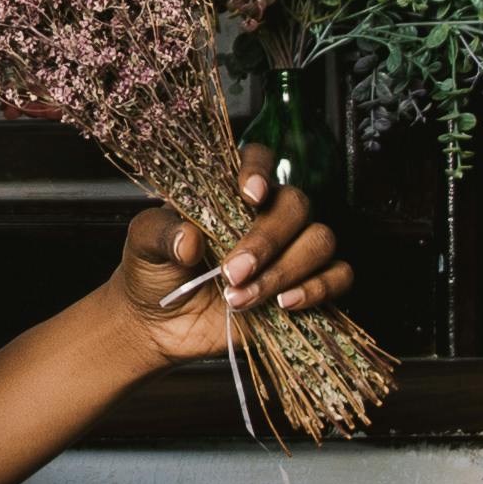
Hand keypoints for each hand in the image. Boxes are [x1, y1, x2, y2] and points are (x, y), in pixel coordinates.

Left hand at [109, 151, 354, 369]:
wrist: (158, 324)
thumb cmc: (153, 272)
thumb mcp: (144, 245)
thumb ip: (162, 233)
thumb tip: (190, 239)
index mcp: (231, 192)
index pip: (260, 159)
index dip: (260, 170)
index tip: (250, 194)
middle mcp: (267, 215)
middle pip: (296, 206)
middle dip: (267, 242)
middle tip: (232, 273)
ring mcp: (291, 249)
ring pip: (320, 241)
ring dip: (284, 272)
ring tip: (241, 299)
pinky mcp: (306, 284)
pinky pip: (338, 276)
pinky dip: (318, 289)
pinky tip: (285, 304)